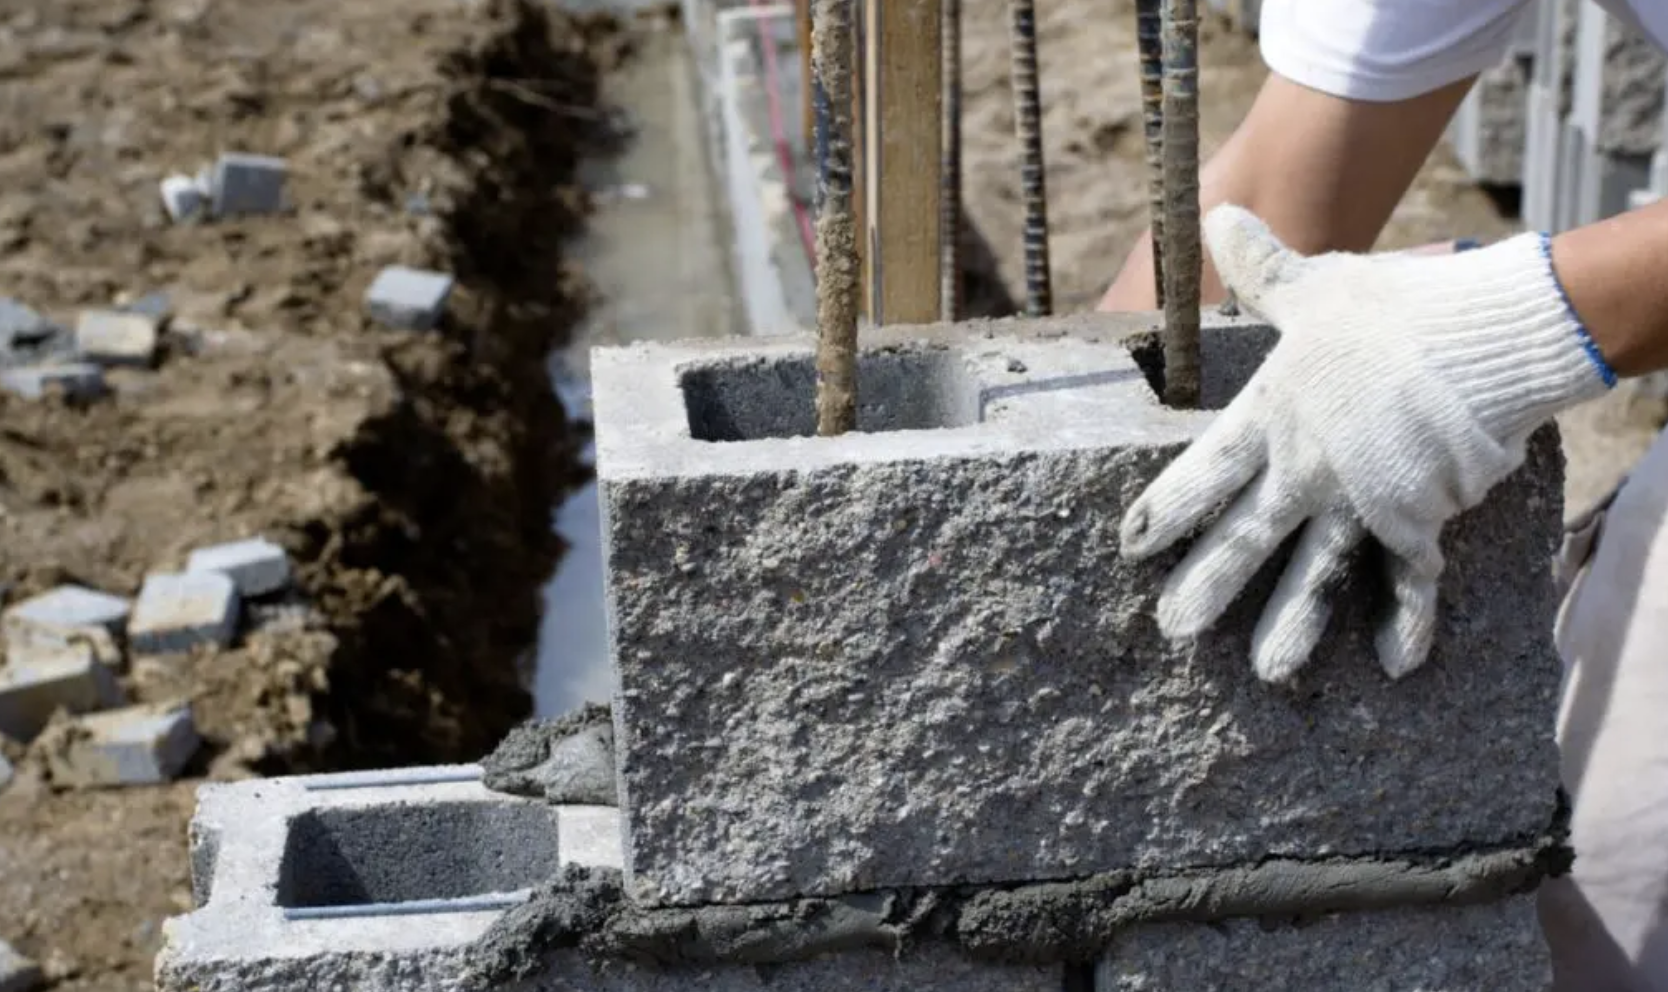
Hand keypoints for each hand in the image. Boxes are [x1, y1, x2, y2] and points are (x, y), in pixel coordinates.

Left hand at [1119, 205, 1613, 681]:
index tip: (1134, 546)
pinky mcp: (1424, 516)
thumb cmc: (1397, 307)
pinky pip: (1409, 579)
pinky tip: (1392, 665)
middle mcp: (1309, 470)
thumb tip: (1216, 218)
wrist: (1491, 333)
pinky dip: (1405, 623)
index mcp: (1272, 418)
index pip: (1203, 474)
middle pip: (1246, 540)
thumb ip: (1261, 270)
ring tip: (1265, 672)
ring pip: (1316, 575)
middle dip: (1207, 588)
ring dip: (1291, 625)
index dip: (1166, 512)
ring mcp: (1365, 502)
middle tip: (1172, 632)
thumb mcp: (1317, 286)